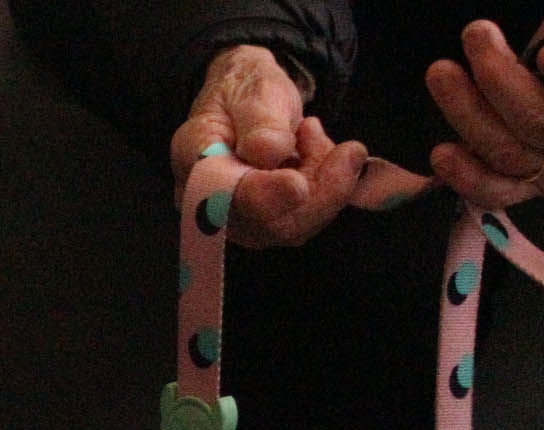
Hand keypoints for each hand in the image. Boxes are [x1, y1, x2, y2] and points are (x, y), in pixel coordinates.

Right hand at [171, 45, 367, 248]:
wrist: (247, 100)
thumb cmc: (244, 90)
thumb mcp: (254, 88)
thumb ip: (259, 119)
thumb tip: (268, 153)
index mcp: (194, 162)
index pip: (224, 196)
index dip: (263, 197)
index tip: (299, 184)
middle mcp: (209, 204)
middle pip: (267, 224)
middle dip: (320, 191)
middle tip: (349, 149)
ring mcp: (239, 221)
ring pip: (294, 226)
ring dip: (328, 182)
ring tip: (315, 134)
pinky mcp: (267, 225)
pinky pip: (307, 219)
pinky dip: (329, 186)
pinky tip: (316, 150)